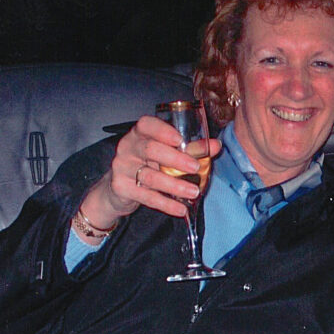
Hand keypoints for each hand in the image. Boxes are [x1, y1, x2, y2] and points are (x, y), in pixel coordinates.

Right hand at [76, 116, 221, 241]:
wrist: (118, 188)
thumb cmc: (147, 164)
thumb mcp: (165, 154)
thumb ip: (191, 149)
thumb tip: (216, 145)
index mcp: (139, 134)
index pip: (146, 125)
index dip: (162, 130)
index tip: (179, 139)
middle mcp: (128, 148)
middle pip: (150, 150)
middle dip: (175, 159)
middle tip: (195, 167)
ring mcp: (122, 168)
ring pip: (150, 176)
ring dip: (174, 186)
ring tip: (194, 192)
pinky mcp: (121, 187)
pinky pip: (146, 196)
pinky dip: (166, 204)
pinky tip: (181, 209)